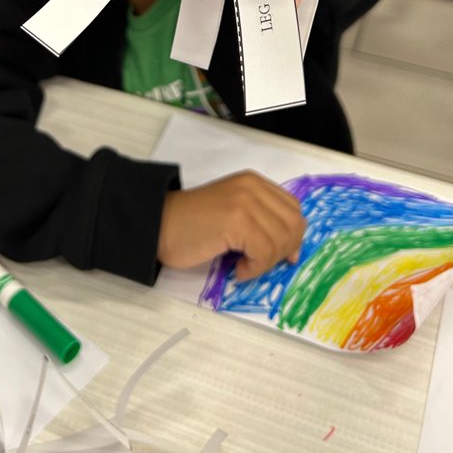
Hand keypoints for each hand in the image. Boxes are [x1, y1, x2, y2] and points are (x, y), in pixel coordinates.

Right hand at [158, 171, 305, 280]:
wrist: (159, 224)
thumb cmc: (191, 225)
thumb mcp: (234, 212)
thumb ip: (261, 220)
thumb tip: (292, 249)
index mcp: (254, 183)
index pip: (293, 208)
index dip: (294, 235)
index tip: (283, 255)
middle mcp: (252, 187)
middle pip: (293, 224)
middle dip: (283, 251)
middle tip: (260, 264)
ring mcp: (245, 202)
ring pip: (280, 241)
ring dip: (265, 263)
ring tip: (244, 267)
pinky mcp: (236, 221)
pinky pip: (263, 252)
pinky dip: (255, 268)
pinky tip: (238, 270)